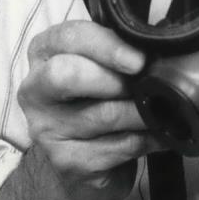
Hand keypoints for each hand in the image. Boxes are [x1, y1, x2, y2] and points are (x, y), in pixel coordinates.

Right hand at [18, 20, 160, 199]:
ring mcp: (47, 129)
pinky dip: (147, 138)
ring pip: (102, 115)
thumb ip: (116, 47)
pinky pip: (118, 146)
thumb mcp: (101, 63)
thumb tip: (157, 43)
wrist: (82, 160)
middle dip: (114, 78)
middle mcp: (36, 90)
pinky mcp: (67, 162)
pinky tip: (159, 133)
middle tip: (144, 82)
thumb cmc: (98, 97)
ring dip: (141, 111)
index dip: (107, 45)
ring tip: (162, 107)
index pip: (69, 37)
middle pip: (66, 75)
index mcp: (44, 53)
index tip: (139, 58)